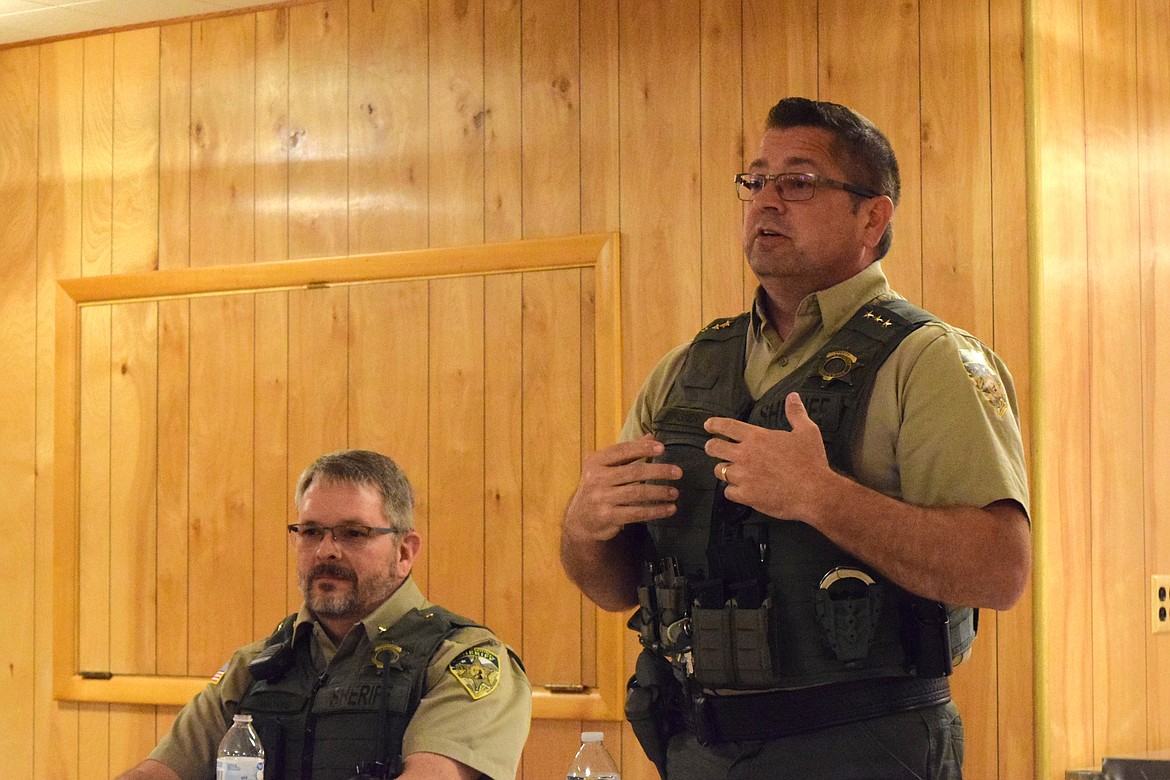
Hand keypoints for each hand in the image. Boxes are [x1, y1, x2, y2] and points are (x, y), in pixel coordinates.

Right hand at [562, 434, 681, 543]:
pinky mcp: (608, 516)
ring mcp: (601, 498)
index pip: (622, 450)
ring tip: (675, 493)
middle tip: (678, 472)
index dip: (643, 448)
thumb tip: (651, 437)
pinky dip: (656, 511)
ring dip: (660, 492)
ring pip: (638, 493)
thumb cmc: (598, 488)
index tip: (662, 448)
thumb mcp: (606, 467)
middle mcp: (596, 478)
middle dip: (659, 471)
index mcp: (595, 461)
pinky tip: (670, 509)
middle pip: (634, 472)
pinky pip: (637, 513)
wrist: (581, 520)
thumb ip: (627, 453)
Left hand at [703, 392, 833, 520]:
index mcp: (756, 437)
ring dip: (724, 470)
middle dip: (711, 447)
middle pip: (714, 448)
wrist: (814, 492)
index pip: (727, 426)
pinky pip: (728, 492)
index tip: (708, 425)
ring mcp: (743, 476)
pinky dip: (732, 491)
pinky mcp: (745, 495)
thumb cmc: (811, 461)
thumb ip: (796, 413)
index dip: (714, 424)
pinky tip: (739, 490)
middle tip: (712, 448)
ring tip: (730, 471)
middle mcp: (745, 455)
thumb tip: (793, 396)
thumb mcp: (807, 431)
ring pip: (719, 471)